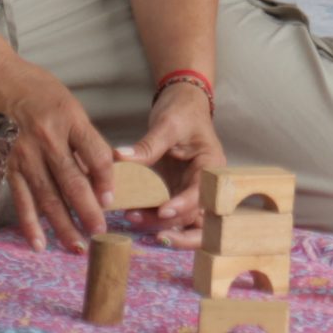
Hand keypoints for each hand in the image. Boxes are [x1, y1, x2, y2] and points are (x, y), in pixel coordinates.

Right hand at [0, 52, 116, 252]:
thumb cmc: (37, 89)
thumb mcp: (69, 104)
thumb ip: (84, 136)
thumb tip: (104, 168)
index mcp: (70, 119)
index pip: (96, 155)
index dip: (107, 180)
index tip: (112, 199)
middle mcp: (48, 137)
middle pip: (73, 181)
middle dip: (89, 211)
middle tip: (101, 235)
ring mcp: (24, 152)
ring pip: (48, 196)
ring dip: (63, 225)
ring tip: (76, 246)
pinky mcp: (6, 163)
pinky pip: (21, 198)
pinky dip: (30, 223)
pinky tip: (39, 242)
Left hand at [117, 80, 225, 247]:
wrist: (184, 104)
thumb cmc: (182, 111)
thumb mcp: (167, 124)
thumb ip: (148, 145)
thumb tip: (120, 158)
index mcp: (212, 166)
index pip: (202, 193)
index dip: (183, 205)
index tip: (162, 211)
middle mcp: (206, 185)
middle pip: (193, 215)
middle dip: (168, 224)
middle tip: (139, 222)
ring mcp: (192, 192)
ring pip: (184, 223)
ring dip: (161, 227)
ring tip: (132, 219)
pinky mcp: (178, 194)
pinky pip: (171, 215)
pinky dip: (155, 221)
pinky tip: (136, 217)